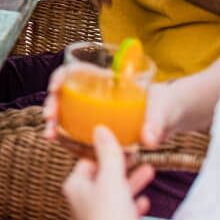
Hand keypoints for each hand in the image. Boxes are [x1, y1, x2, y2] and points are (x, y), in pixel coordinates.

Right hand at [43, 69, 179, 148]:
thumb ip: (156, 124)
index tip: (56, 89)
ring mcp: (94, 112)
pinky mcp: (97, 130)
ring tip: (51, 136)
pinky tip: (64, 147)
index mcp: (106, 80)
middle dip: (52, 105)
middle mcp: (95, 94)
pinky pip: (76, 132)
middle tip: (50, 119)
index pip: (74, 71)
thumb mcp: (161, 111)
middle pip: (64, 94)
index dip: (60, 78)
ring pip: (65, 114)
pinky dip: (67, 139)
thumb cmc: (164, 105)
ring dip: (54, 123)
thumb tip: (149, 140)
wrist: (169, 118)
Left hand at [62, 126, 154, 219]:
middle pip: (102, 179)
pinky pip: (121, 215)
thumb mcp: (111, 177)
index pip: (86, 162)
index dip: (104, 152)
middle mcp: (81, 202)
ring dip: (131, 184)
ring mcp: (95, 219)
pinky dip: (132, 206)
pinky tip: (144, 203)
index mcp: (74, 186)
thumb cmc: (110, 215)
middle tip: (138, 156)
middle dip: (122, 167)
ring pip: (114, 195)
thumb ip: (108, 153)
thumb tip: (99, 128)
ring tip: (150, 171)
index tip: (120, 144)